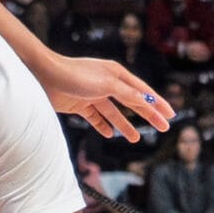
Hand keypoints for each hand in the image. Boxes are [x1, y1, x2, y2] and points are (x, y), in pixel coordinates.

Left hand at [33, 56, 175, 143]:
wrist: (43, 75)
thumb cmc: (74, 75)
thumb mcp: (106, 84)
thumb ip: (127, 94)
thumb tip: (147, 102)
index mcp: (116, 74)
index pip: (142, 91)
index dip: (157, 104)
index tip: (170, 115)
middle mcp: (106, 83)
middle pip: (131, 102)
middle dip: (147, 116)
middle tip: (162, 129)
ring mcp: (92, 94)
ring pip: (113, 112)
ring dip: (124, 124)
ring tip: (135, 139)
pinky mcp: (78, 104)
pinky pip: (95, 117)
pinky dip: (102, 125)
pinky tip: (109, 134)